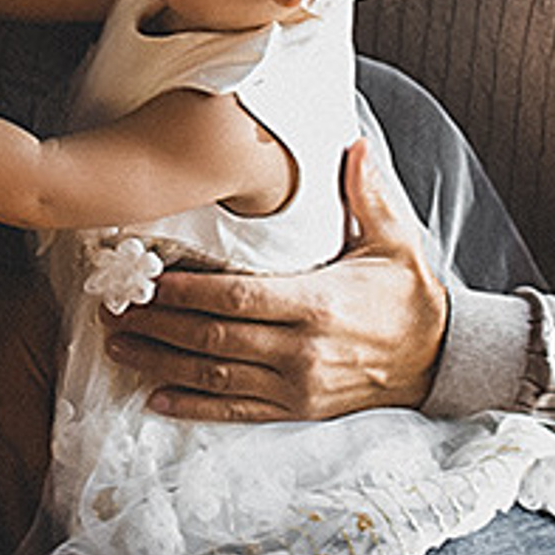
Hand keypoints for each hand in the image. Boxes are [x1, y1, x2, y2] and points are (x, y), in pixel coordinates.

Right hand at [0, 253, 60, 551]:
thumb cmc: (14, 302)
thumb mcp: (54, 346)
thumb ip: (73, 398)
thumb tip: (97, 445)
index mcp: (11, 423)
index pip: (32, 496)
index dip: (46, 536)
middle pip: (9, 505)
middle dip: (28, 544)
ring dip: (16, 521)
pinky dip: (8, 492)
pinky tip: (23, 499)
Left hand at [100, 138, 448, 421]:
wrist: (441, 359)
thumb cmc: (410, 295)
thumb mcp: (395, 240)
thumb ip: (367, 194)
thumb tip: (352, 144)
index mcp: (318, 303)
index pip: (238, 297)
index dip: (187, 292)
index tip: (148, 280)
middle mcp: (302, 350)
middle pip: (215, 338)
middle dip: (159, 324)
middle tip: (113, 309)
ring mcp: (298, 386)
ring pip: (217, 377)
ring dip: (162, 362)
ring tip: (119, 345)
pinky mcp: (297, 409)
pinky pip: (237, 410)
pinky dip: (194, 406)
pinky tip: (156, 397)